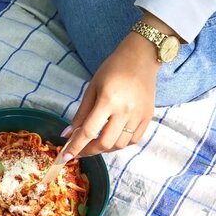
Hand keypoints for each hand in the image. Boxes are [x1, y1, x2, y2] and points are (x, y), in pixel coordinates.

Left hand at [61, 33, 159, 158]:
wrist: (141, 58)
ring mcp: (139, 115)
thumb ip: (80, 113)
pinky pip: (133, 140)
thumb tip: (67, 134)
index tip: (66, 156)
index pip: (89, 131)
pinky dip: (120, 144)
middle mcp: (126, 110)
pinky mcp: (148, 117)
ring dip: (104, 148)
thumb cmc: (112, 70)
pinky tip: (111, 139)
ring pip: (120, 144)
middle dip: (89, 151)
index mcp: (108, 100)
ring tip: (94, 143)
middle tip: (79, 151)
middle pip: (106, 143)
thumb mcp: (92, 88)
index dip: (76, 146)